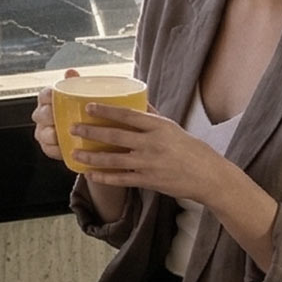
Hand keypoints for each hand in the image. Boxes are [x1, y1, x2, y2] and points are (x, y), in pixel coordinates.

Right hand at [30, 69, 79, 160]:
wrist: (90, 131)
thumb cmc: (82, 109)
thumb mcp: (81, 96)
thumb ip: (75, 84)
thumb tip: (70, 71)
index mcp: (48, 100)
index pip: (44, 95)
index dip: (47, 95)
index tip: (55, 95)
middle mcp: (42, 115)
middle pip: (41, 114)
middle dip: (48, 116)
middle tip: (59, 116)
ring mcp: (43, 132)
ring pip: (42, 133)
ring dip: (50, 134)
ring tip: (60, 134)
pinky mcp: (49, 147)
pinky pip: (48, 149)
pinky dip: (56, 150)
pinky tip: (64, 150)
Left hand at [68, 104, 236, 205]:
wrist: (208, 176)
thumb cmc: (191, 149)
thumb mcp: (172, 127)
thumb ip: (152, 116)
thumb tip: (137, 101)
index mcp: (158, 126)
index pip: (127, 115)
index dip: (106, 110)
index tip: (88, 107)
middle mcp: (152, 143)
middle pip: (115, 136)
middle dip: (91, 132)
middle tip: (73, 128)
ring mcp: (149, 163)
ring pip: (113, 159)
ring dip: (91, 156)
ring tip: (75, 153)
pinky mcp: (148, 181)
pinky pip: (121, 179)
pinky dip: (104, 177)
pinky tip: (90, 174)